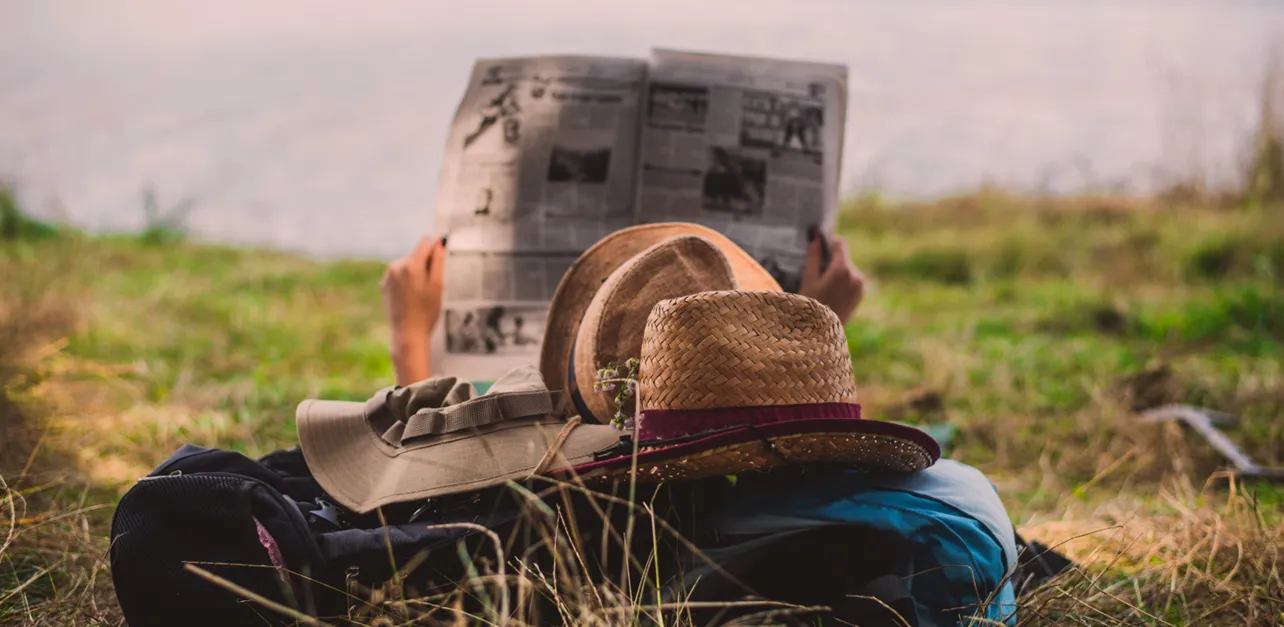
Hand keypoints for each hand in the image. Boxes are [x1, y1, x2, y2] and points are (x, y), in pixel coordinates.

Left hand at [381, 236, 445, 383]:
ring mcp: (388, 276)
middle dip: (425, 264)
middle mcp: (396, 266)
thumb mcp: (438, 286)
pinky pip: (398, 275)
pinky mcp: (384, 285)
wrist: (407, 335)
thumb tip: (439, 243)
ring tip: (419, 294)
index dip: (435, 250)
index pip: (425, 242)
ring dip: (415, 273)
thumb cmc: (426, 313)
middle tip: (430, 287)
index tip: (440, 261)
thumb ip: (438, 261)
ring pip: (407, 264)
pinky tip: (410, 298)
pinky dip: (405, 281)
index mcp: (411, 265)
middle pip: (415, 254)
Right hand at [799, 233, 865, 324]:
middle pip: (843, 257)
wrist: (822, 332)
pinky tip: (833, 295)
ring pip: (848, 268)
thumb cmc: (811, 305)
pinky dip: (843, 281)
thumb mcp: (809, 279)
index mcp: (841, 269)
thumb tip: (816, 238)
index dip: (829, 244)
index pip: (840, 244)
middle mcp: (855, 274)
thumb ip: (813, 256)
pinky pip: (852, 279)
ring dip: (838, 272)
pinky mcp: (861, 292)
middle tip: (819, 277)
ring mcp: (860, 284)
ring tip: (826, 288)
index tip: (820, 250)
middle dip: (832, 261)